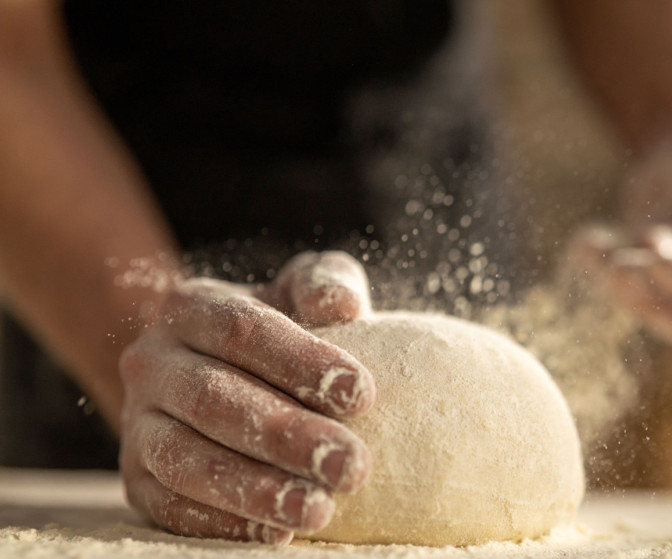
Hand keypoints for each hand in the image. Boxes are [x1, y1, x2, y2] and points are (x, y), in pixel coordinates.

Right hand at [118, 251, 374, 543]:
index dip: (300, 361)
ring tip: (319, 509)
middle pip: (214, 399)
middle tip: (351, 465)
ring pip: (185, 459)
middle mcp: (153, 362)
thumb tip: (340, 306)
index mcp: (192, 307)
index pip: (242, 330)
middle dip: (287, 436)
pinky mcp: (137, 478)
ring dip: (255, 489)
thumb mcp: (302, 291)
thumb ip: (325, 284)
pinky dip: (221, 522)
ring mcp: (137, 423)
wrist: (221, 369)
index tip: (360, 394)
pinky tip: (276, 532)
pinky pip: (169, 506)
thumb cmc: (281, 328)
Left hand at [569, 108, 671, 345]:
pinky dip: (603, 275)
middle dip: (651, 298)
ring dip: (619, 288)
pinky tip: (585, 244)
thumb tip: (649, 249)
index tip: (653, 260)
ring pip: (656, 317)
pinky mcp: (660, 295)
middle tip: (613, 267)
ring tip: (589, 244)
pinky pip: (630, 298)